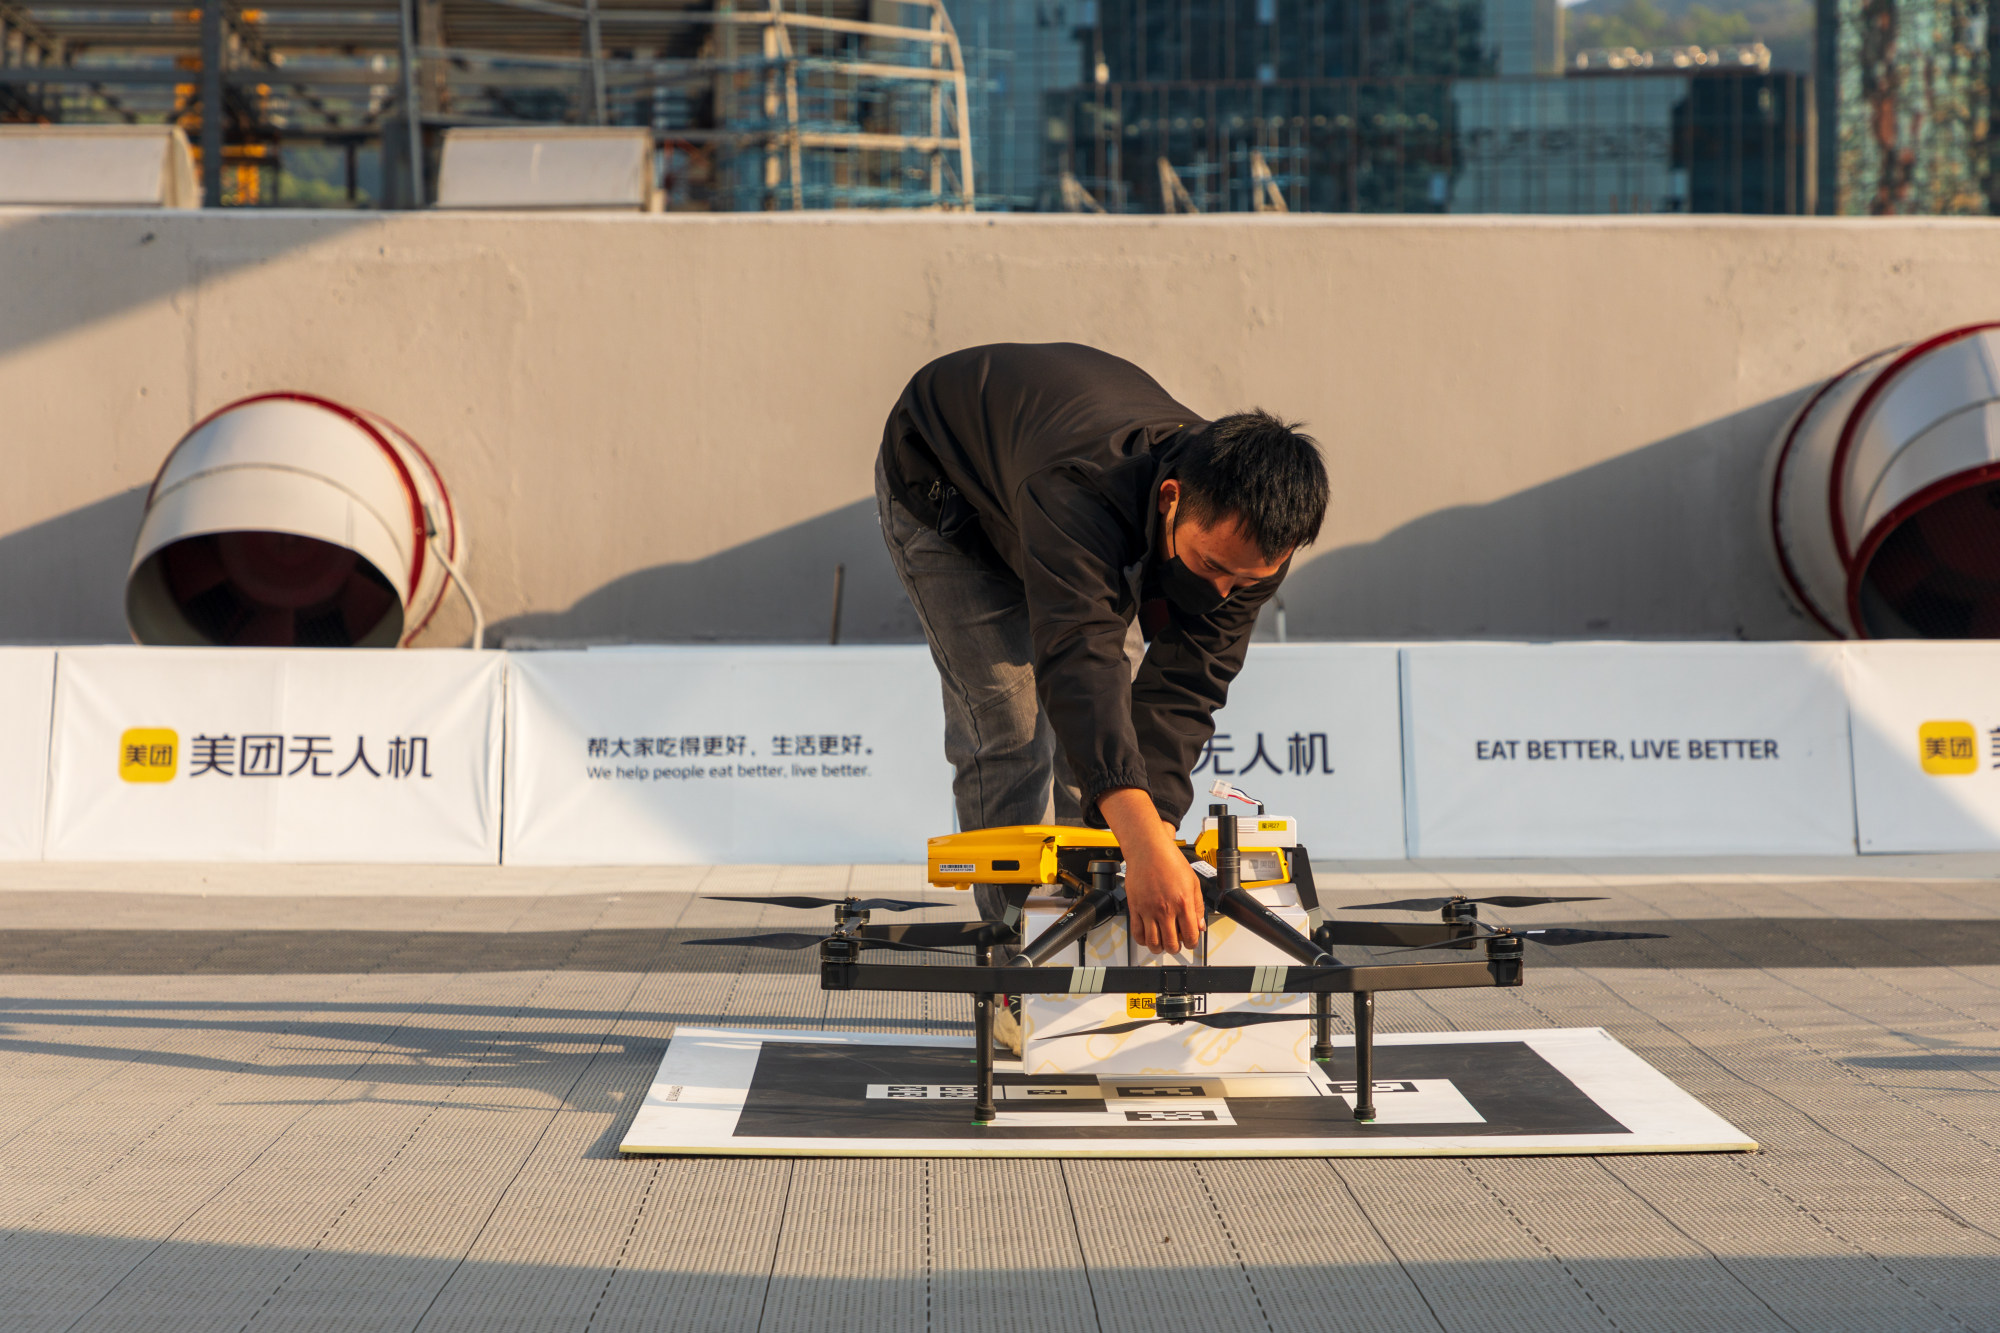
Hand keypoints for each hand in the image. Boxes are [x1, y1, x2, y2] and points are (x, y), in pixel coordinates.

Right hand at [1098, 788, 1203, 954]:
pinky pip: (1137, 933)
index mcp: (1183, 903)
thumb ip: (1198, 906)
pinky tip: (1148, 937)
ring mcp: (1148, 910)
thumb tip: (1200, 925)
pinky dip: (1143, 941)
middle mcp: (1165, 909)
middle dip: (1176, 948)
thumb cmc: (1170, 860)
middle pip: (1171, 944)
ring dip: (1160, 948)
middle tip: (1177, 943)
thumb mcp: (1193, 882)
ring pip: (1153, 943)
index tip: (1191, 941)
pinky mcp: (1135, 908)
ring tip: (1163, 943)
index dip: (1193, 943)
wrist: (1148, 849)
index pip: (1191, 936)